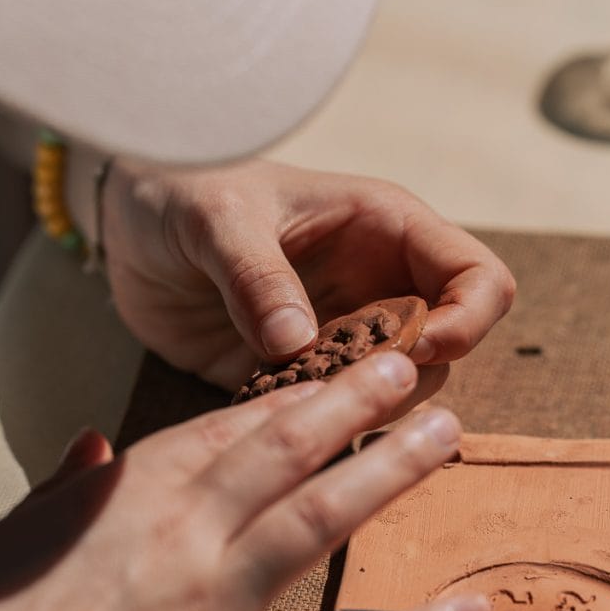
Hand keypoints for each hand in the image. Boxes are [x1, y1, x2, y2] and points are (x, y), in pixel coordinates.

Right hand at [0, 353, 487, 610]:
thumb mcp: (11, 536)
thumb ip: (67, 489)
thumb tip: (92, 445)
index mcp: (131, 494)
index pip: (225, 428)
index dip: (287, 396)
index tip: (329, 372)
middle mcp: (187, 532)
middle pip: (287, 450)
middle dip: (353, 401)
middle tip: (408, 367)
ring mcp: (218, 602)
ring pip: (321, 519)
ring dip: (390, 472)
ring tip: (445, 436)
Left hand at [102, 158, 514, 389]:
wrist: (130, 222)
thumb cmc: (183, 187)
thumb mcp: (215, 218)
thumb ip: (256, 273)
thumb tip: (298, 342)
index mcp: (385, 229)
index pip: (479, 278)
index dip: (466, 321)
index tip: (412, 350)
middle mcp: (377, 283)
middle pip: (450, 348)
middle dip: (409, 377)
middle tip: (338, 382)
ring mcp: (342, 332)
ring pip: (396, 388)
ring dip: (362, 406)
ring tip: (299, 396)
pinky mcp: (300, 371)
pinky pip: (333, 411)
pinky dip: (316, 424)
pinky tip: (275, 417)